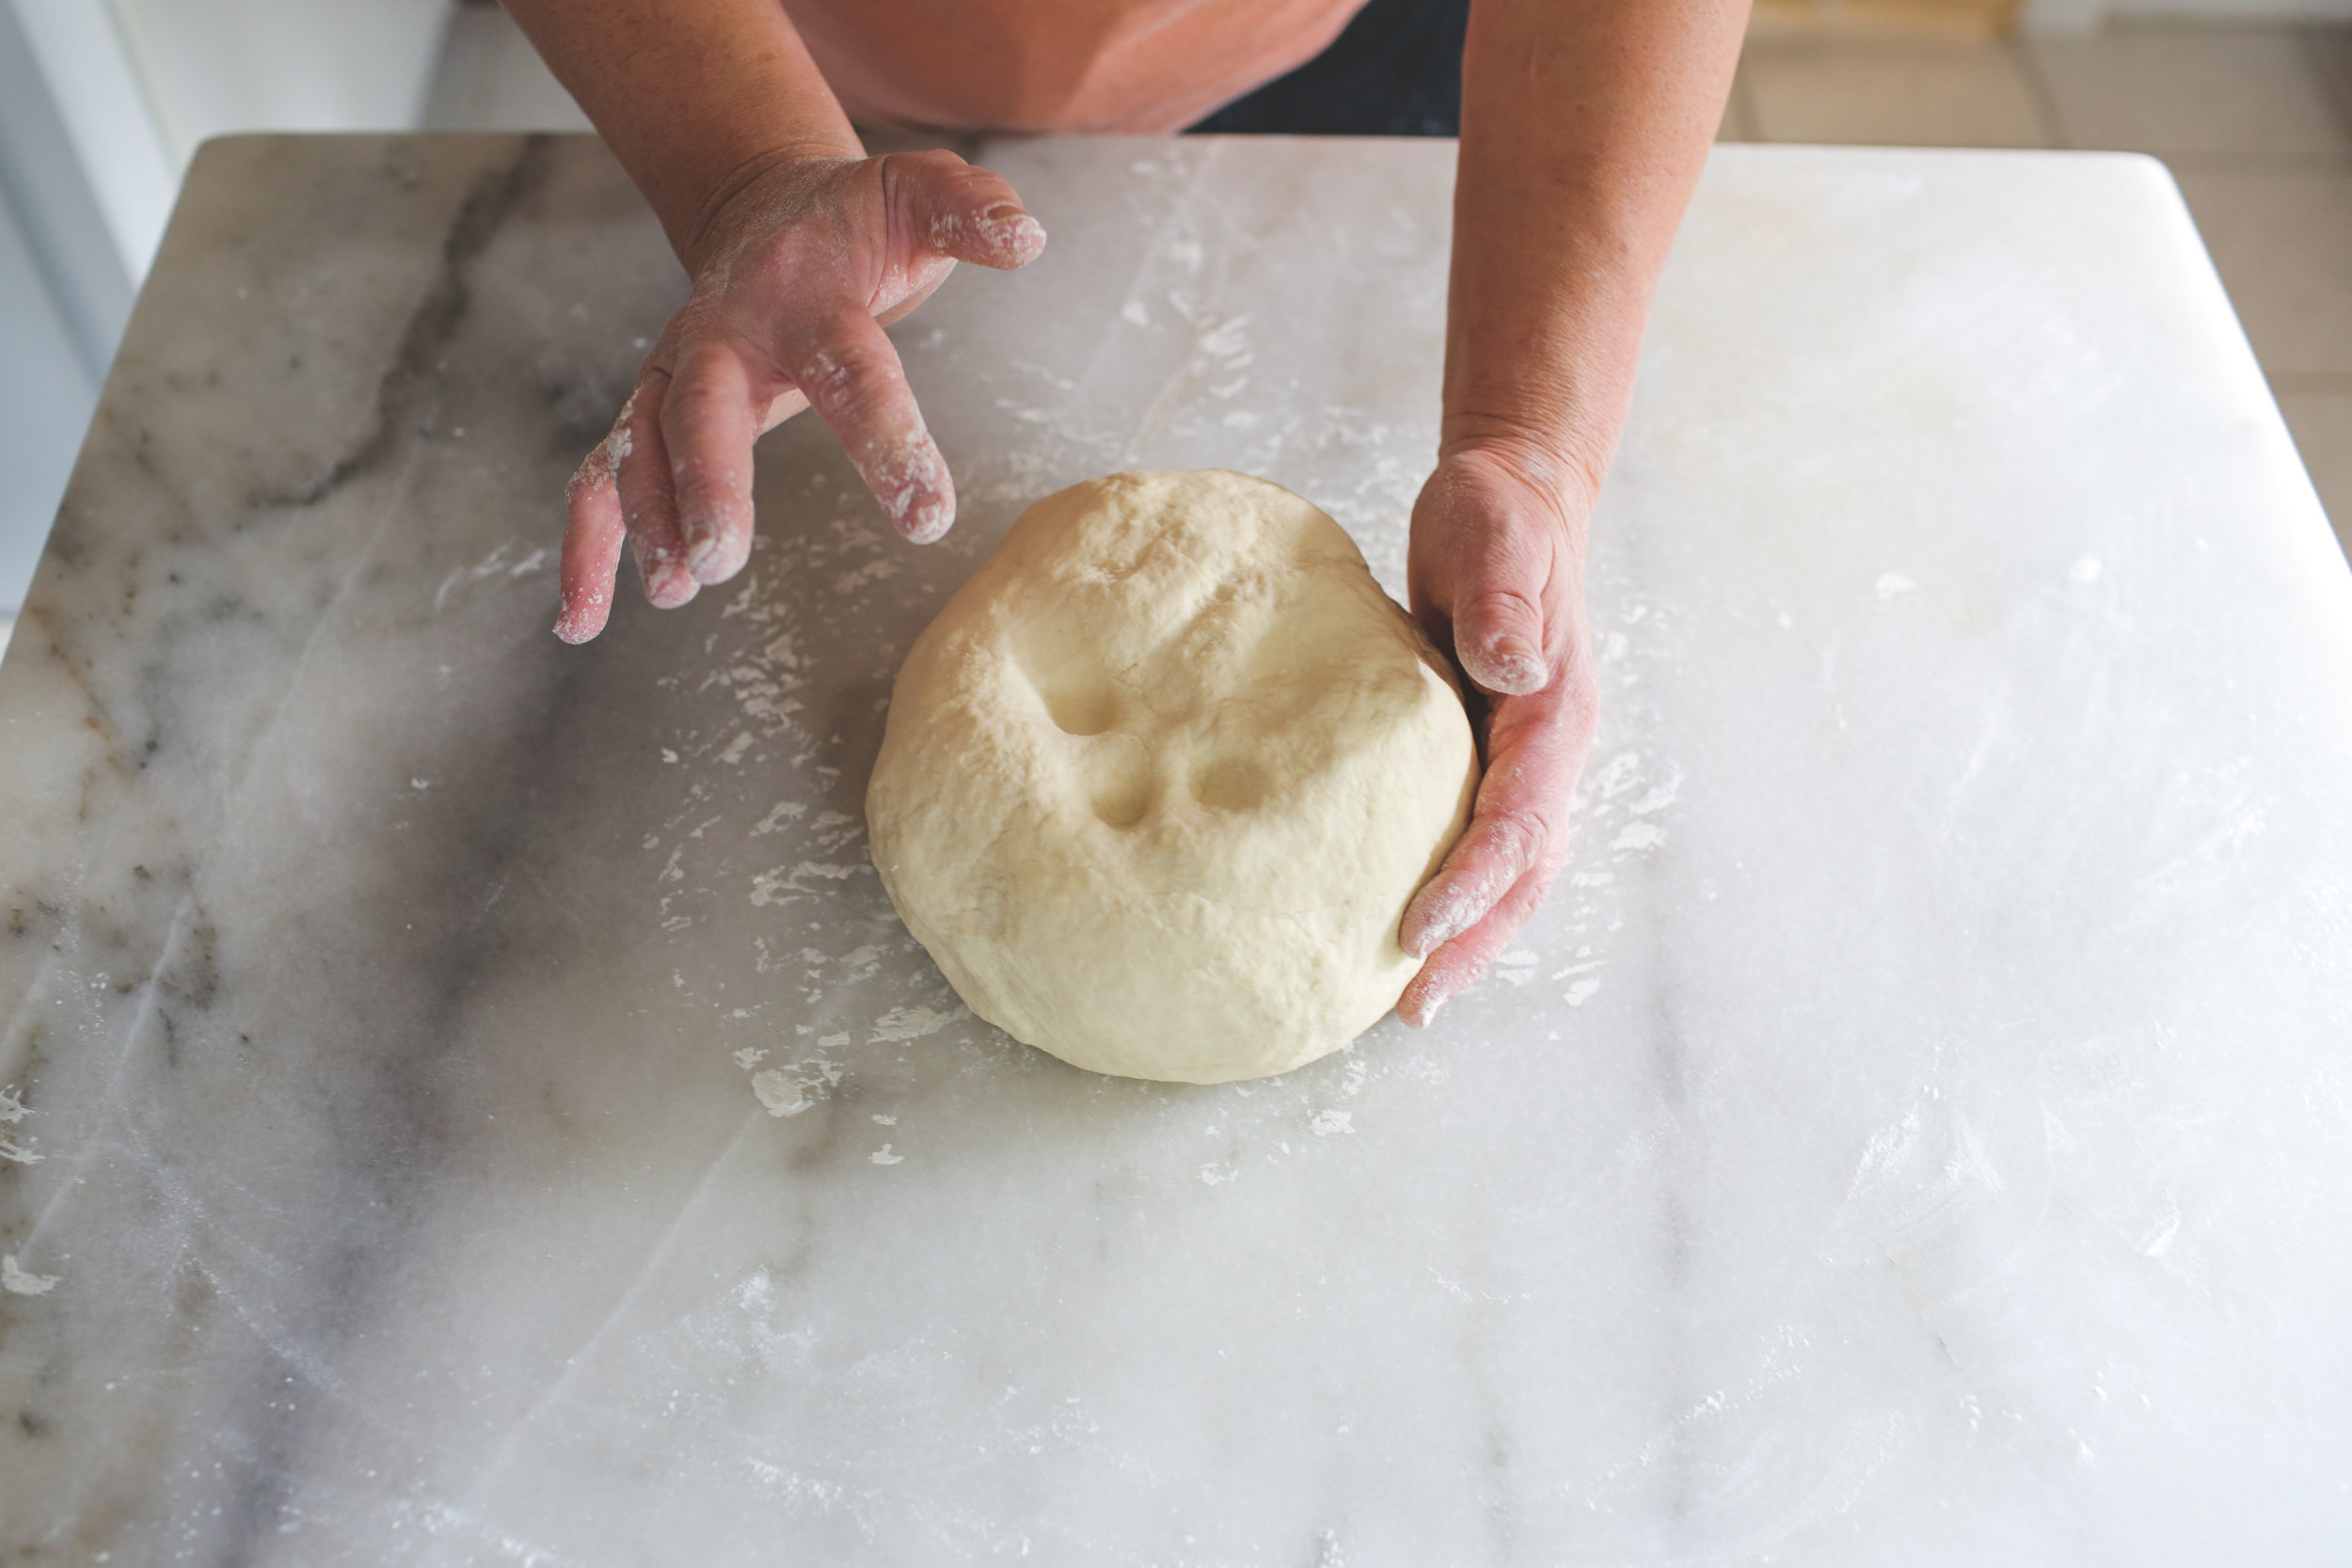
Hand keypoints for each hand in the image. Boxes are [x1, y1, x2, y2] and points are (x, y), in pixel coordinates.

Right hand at [554, 149, 1046, 642]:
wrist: (763, 207)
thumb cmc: (855, 221)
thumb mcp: (919, 196)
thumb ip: (972, 211)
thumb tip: (1025, 238)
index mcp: (804, 292)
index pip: (849, 368)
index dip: (887, 440)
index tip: (926, 517)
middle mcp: (723, 334)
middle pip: (705, 409)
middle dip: (708, 483)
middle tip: (724, 558)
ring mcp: (675, 374)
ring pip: (643, 447)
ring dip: (647, 521)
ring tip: (674, 590)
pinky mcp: (650, 412)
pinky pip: (603, 479)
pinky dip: (588, 547)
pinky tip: (584, 622)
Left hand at [1397, 443, 1601, 1024]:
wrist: (1513, 501)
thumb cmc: (1498, 520)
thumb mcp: (1497, 543)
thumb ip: (1505, 603)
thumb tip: (1512, 667)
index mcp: (1554, 715)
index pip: (1520, 822)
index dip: (1474, 882)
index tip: (1419, 930)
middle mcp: (1547, 753)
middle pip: (1525, 875)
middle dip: (1476, 944)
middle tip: (1414, 1007)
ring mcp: (1521, 761)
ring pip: (1508, 872)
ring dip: (1469, 936)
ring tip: (1408, 998)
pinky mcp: (1484, 757)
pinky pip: (1476, 841)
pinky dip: (1449, 891)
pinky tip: (1396, 926)